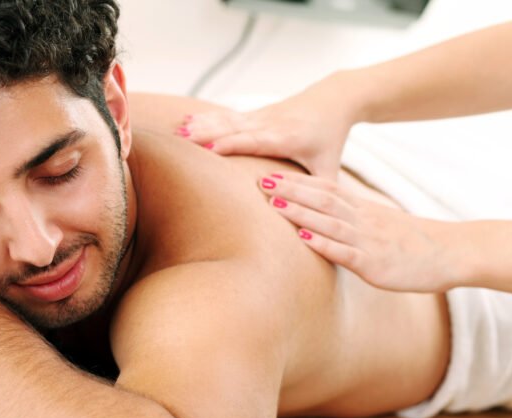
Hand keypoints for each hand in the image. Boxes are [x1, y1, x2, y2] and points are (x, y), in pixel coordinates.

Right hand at [176, 72, 356, 179]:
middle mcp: (272, 124)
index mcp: (288, 138)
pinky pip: (228, 116)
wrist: (334, 101)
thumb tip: (313, 222)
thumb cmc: (331, 139)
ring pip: (227, 120)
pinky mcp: (256, 114)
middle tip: (181, 139)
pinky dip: (207, 118)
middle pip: (234, 128)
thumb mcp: (329, 167)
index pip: (256, 140)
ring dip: (202, 125)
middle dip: (207, 133)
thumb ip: (320, 193)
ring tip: (178, 131)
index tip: (210, 149)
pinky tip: (187, 121)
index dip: (233, 143)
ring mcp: (261, 117)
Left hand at [258, 173, 462, 292]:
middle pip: (321, 200)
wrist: (451, 253)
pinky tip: (304, 237)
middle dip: (289, 189)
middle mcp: (362, 220)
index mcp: (362, 210)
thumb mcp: (379, 225)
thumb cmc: (412, 242)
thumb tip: (324, 218)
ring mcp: (368, 241)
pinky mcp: (374, 264)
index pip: (324, 189)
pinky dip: (324, 244)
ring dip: (300, 212)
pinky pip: (346, 252)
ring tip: (273, 203)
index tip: (267, 171)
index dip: (294, 181)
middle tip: (259, 179)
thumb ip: (352, 219)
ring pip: (329, 222)